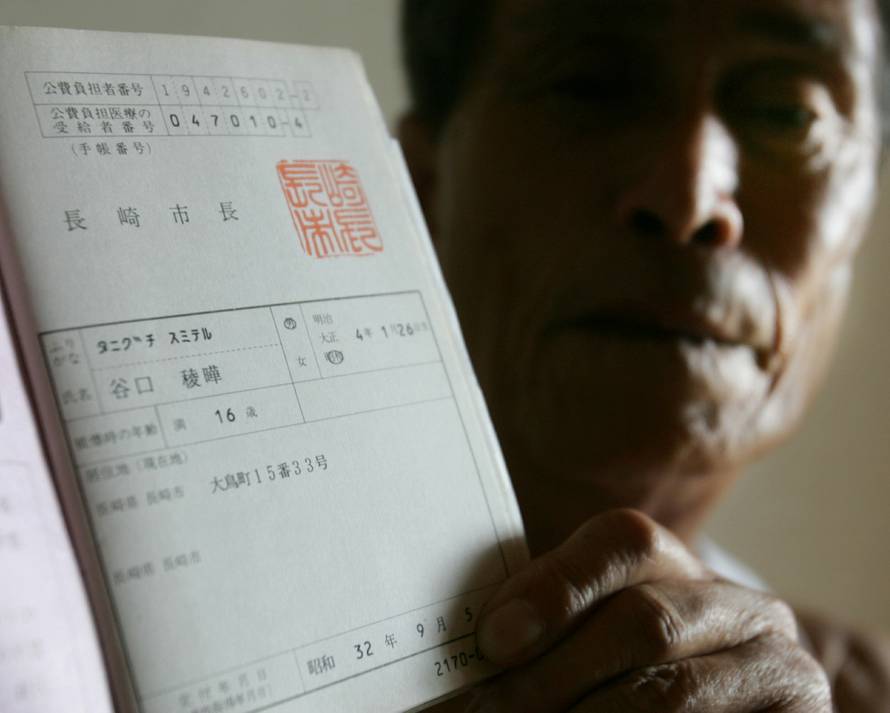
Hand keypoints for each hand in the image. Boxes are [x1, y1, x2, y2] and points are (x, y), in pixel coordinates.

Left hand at [469, 509, 830, 711]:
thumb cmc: (630, 685)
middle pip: (645, 619)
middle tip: (492, 709)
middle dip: (555, 673)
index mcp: (686, 571)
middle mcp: (746, 609)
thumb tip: (484, 641)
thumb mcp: (597, 643)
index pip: (627, 541)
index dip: (558, 585)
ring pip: (670, 692)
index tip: (494, 640)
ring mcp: (783, 670)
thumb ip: (554, 626)